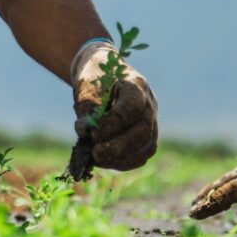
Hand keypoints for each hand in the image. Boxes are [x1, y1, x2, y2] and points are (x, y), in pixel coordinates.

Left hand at [71, 42, 158, 170]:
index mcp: (135, 83)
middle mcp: (149, 102)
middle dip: (120, 145)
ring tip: (99, 159)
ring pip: (148, 145)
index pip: (132, 107)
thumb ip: (86, 110)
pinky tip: (107, 161)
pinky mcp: (149, 134)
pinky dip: (127, 162)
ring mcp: (152, 119)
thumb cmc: (93, 80)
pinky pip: (144, 153)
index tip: (93, 133)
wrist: (103, 74)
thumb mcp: (86, 89)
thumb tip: (84, 133)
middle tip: (96, 153)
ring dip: (123, 157)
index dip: (114, 123)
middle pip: (144, 129)